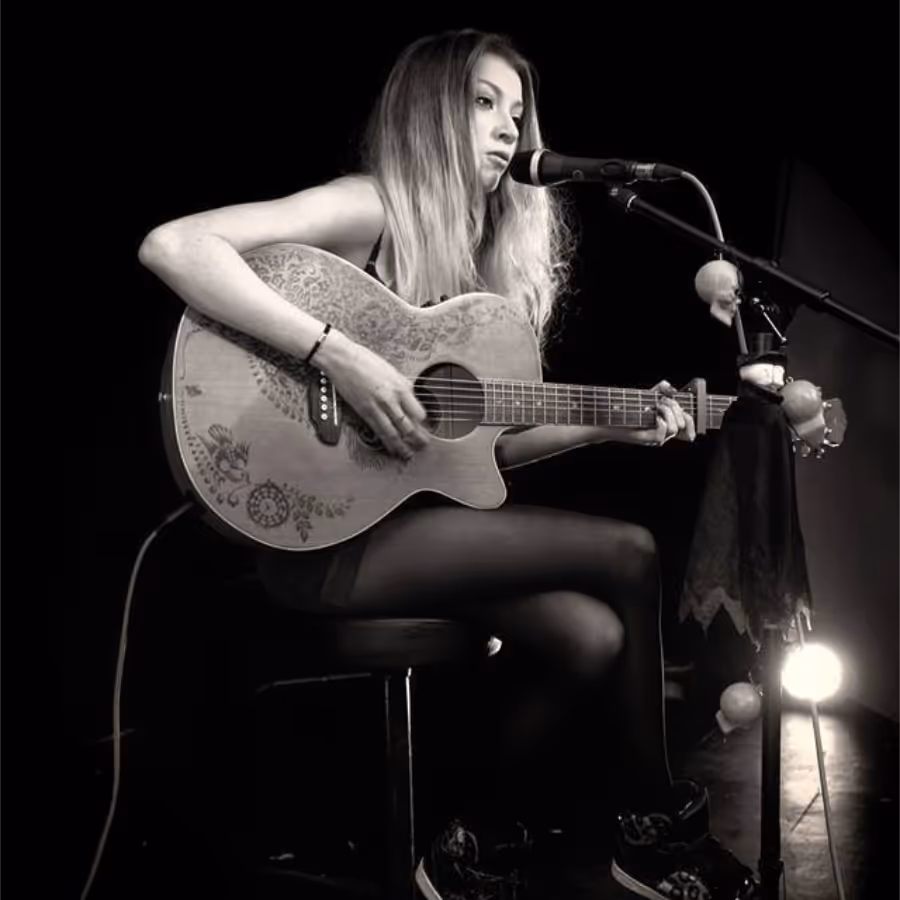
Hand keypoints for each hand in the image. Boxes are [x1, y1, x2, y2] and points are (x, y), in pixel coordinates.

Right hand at [316, 330, 430, 459]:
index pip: (419, 412)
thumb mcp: (392, 371)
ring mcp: (378, 407)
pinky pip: (380, 431)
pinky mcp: (365, 412)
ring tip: (409, 454)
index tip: (425, 428)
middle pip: (410, 426)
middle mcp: (392, 399)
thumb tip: (409, 398)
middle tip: (423, 445)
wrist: (342, 358)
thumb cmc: (364, 360)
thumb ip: (402, 386)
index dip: (423, 423)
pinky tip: (391, 448)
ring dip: (404, 446)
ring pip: (396, 433)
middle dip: (418, 439)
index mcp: (401, 387)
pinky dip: (388, 442)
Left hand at [625, 380, 696, 446]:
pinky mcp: (648, 440)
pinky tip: (654, 415)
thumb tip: (673, 390)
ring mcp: (656, 438)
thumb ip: (661, 389)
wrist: (612, 418)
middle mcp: (664, 432)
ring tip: (656, 406)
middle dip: (675, 407)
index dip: (690, 418)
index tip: (683, 407)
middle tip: (661, 401)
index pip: (687, 424)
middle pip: (682, 423)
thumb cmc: (629, 408)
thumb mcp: (648, 395)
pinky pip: (662, 433)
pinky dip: (661, 421)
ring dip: (668, 412)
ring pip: (674, 428)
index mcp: (667, 424)